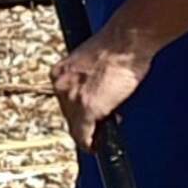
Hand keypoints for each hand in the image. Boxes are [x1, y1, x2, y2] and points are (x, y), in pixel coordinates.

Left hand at [49, 28, 150, 148]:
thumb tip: (95, 92)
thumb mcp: (92, 61)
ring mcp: (72, 99)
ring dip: (90, 131)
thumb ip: (87, 77)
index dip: (79, 110)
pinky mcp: (87, 110)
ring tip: (105, 129)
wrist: (127, 40)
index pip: (65, 100)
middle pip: (68, 115)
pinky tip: (97, 147)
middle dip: (85, 121)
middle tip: (104, 122)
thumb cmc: (117, 44)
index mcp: (60, 72)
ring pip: (75, 127)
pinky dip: (90, 144)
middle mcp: (61, 85)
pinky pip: (83, 136)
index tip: (90, 115)